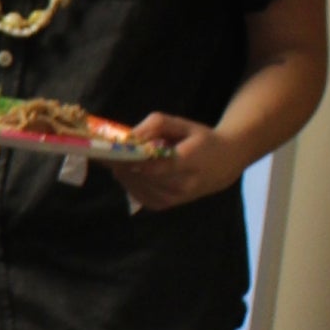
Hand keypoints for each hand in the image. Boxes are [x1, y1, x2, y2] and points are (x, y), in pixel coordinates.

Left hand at [107, 114, 249, 210]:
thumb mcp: (181, 124)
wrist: (225, 163)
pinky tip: (127, 171)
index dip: (129, 160)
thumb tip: (129, 136)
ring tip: (115, 159)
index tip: (109, 150)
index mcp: (190, 162)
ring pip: (137, 187)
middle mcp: (183, 184)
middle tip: (104, 152)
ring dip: (122, 173)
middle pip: (142, 177)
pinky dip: (128, 183)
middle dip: (120, 164)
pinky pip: (139, 196)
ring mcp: (175, 198)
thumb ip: (155, 125)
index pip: (155, 167)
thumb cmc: (200, 139)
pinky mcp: (167, 205)